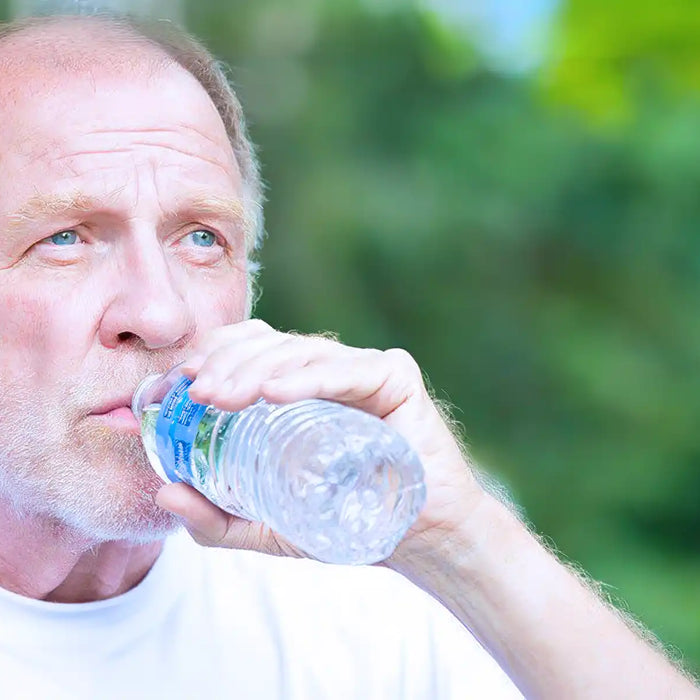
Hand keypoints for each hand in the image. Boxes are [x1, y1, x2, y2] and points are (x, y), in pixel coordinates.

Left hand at [155, 319, 487, 568]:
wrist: (420, 541)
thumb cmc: (349, 521)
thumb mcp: (270, 527)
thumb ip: (218, 518)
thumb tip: (165, 494)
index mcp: (299, 388)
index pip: (248, 352)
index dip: (210, 358)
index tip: (174, 387)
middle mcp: (328, 369)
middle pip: (269, 345)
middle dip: (225, 363)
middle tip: (195, 395)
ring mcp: (362, 368)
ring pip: (301, 351)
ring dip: (256, 369)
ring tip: (221, 397)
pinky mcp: (395, 377)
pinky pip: (347, 370)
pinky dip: (309, 378)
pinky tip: (274, 393)